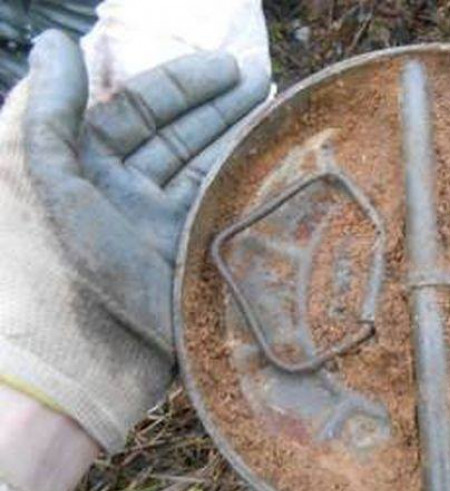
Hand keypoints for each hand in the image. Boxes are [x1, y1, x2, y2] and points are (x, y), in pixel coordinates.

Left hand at [0, 29, 269, 452]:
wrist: (97, 366)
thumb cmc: (63, 273)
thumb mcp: (48, 184)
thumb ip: (50, 114)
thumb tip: (58, 41)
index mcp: (88, 172)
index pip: (139, 111)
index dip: (182, 84)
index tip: (230, 66)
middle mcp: (128, 195)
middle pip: (180, 137)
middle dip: (220, 107)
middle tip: (262, 83)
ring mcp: (165, 228)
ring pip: (208, 172)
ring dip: (240, 142)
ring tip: (277, 117)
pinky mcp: (195, 259)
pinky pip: (225, 212)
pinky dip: (249, 186)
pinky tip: (276, 167)